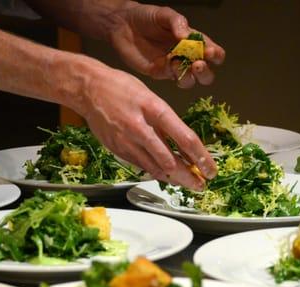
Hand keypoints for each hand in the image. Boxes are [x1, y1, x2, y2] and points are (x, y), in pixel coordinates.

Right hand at [77, 60, 216, 189]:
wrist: (88, 89)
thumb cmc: (122, 88)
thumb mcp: (151, 98)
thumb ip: (167, 122)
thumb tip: (185, 145)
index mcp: (155, 109)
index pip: (185, 138)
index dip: (201, 158)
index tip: (211, 169)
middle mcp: (141, 128)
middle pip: (171, 161)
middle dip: (189, 177)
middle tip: (201, 185)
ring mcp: (127, 142)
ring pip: (156, 169)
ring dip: (175, 179)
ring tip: (188, 183)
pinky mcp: (118, 150)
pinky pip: (142, 166)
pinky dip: (157, 172)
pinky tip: (167, 176)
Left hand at [105, 2, 224, 87]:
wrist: (123, 24)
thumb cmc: (147, 17)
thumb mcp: (165, 14)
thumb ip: (178, 23)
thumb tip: (187, 36)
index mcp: (194, 42)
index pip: (214, 54)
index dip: (216, 55)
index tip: (209, 52)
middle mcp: (187, 57)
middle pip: (206, 74)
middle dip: (205, 72)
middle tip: (198, 64)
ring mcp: (174, 67)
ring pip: (190, 81)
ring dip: (189, 76)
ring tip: (180, 63)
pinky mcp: (160, 73)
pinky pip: (172, 77)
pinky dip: (172, 71)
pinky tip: (167, 61)